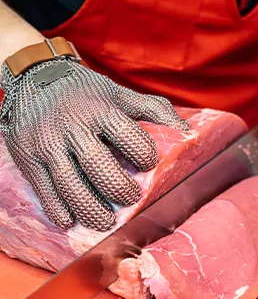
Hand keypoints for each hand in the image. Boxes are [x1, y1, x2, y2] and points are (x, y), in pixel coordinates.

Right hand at [0, 58, 188, 230]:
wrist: (38, 79)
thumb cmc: (88, 92)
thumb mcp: (120, 94)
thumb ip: (153, 110)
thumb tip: (186, 131)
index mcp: (100, 108)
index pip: (127, 135)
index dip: (142, 154)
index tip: (148, 165)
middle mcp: (73, 125)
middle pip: (98, 165)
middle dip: (119, 188)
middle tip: (131, 198)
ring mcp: (47, 143)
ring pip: (70, 184)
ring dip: (91, 209)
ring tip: (106, 221)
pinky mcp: (27, 157)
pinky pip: (44, 190)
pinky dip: (58, 209)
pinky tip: (71, 219)